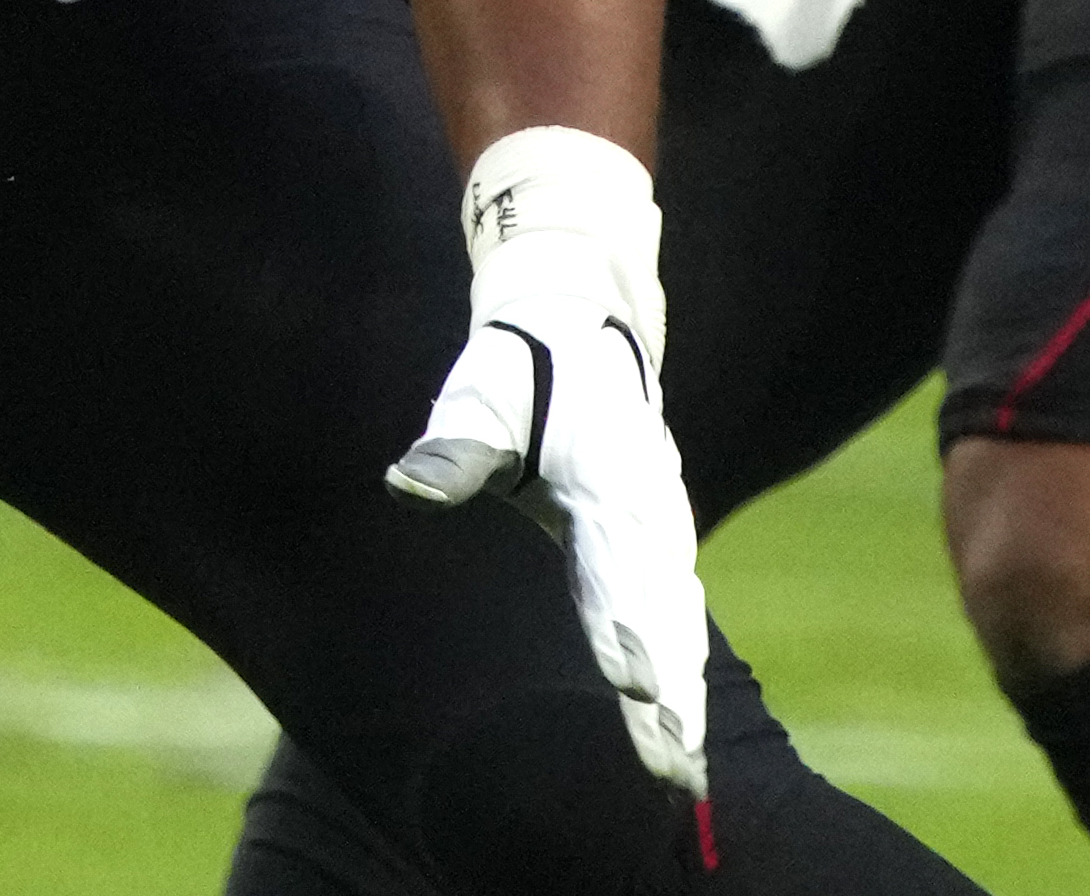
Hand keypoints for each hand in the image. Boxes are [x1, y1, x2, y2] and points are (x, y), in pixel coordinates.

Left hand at [387, 124, 708, 796]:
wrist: (577, 316)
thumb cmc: (519, 362)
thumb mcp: (482, 392)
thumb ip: (454, 448)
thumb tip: (405, 484)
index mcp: (611, 478)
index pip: (622, 572)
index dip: (632, 636)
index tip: (639, 694)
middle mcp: (650, 509)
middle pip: (663, 615)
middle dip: (671, 696)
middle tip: (675, 771)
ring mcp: (661, 525)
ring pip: (676, 620)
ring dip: (683, 695)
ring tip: (683, 773)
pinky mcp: (654, 537)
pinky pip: (672, 611)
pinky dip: (680, 668)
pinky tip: (677, 724)